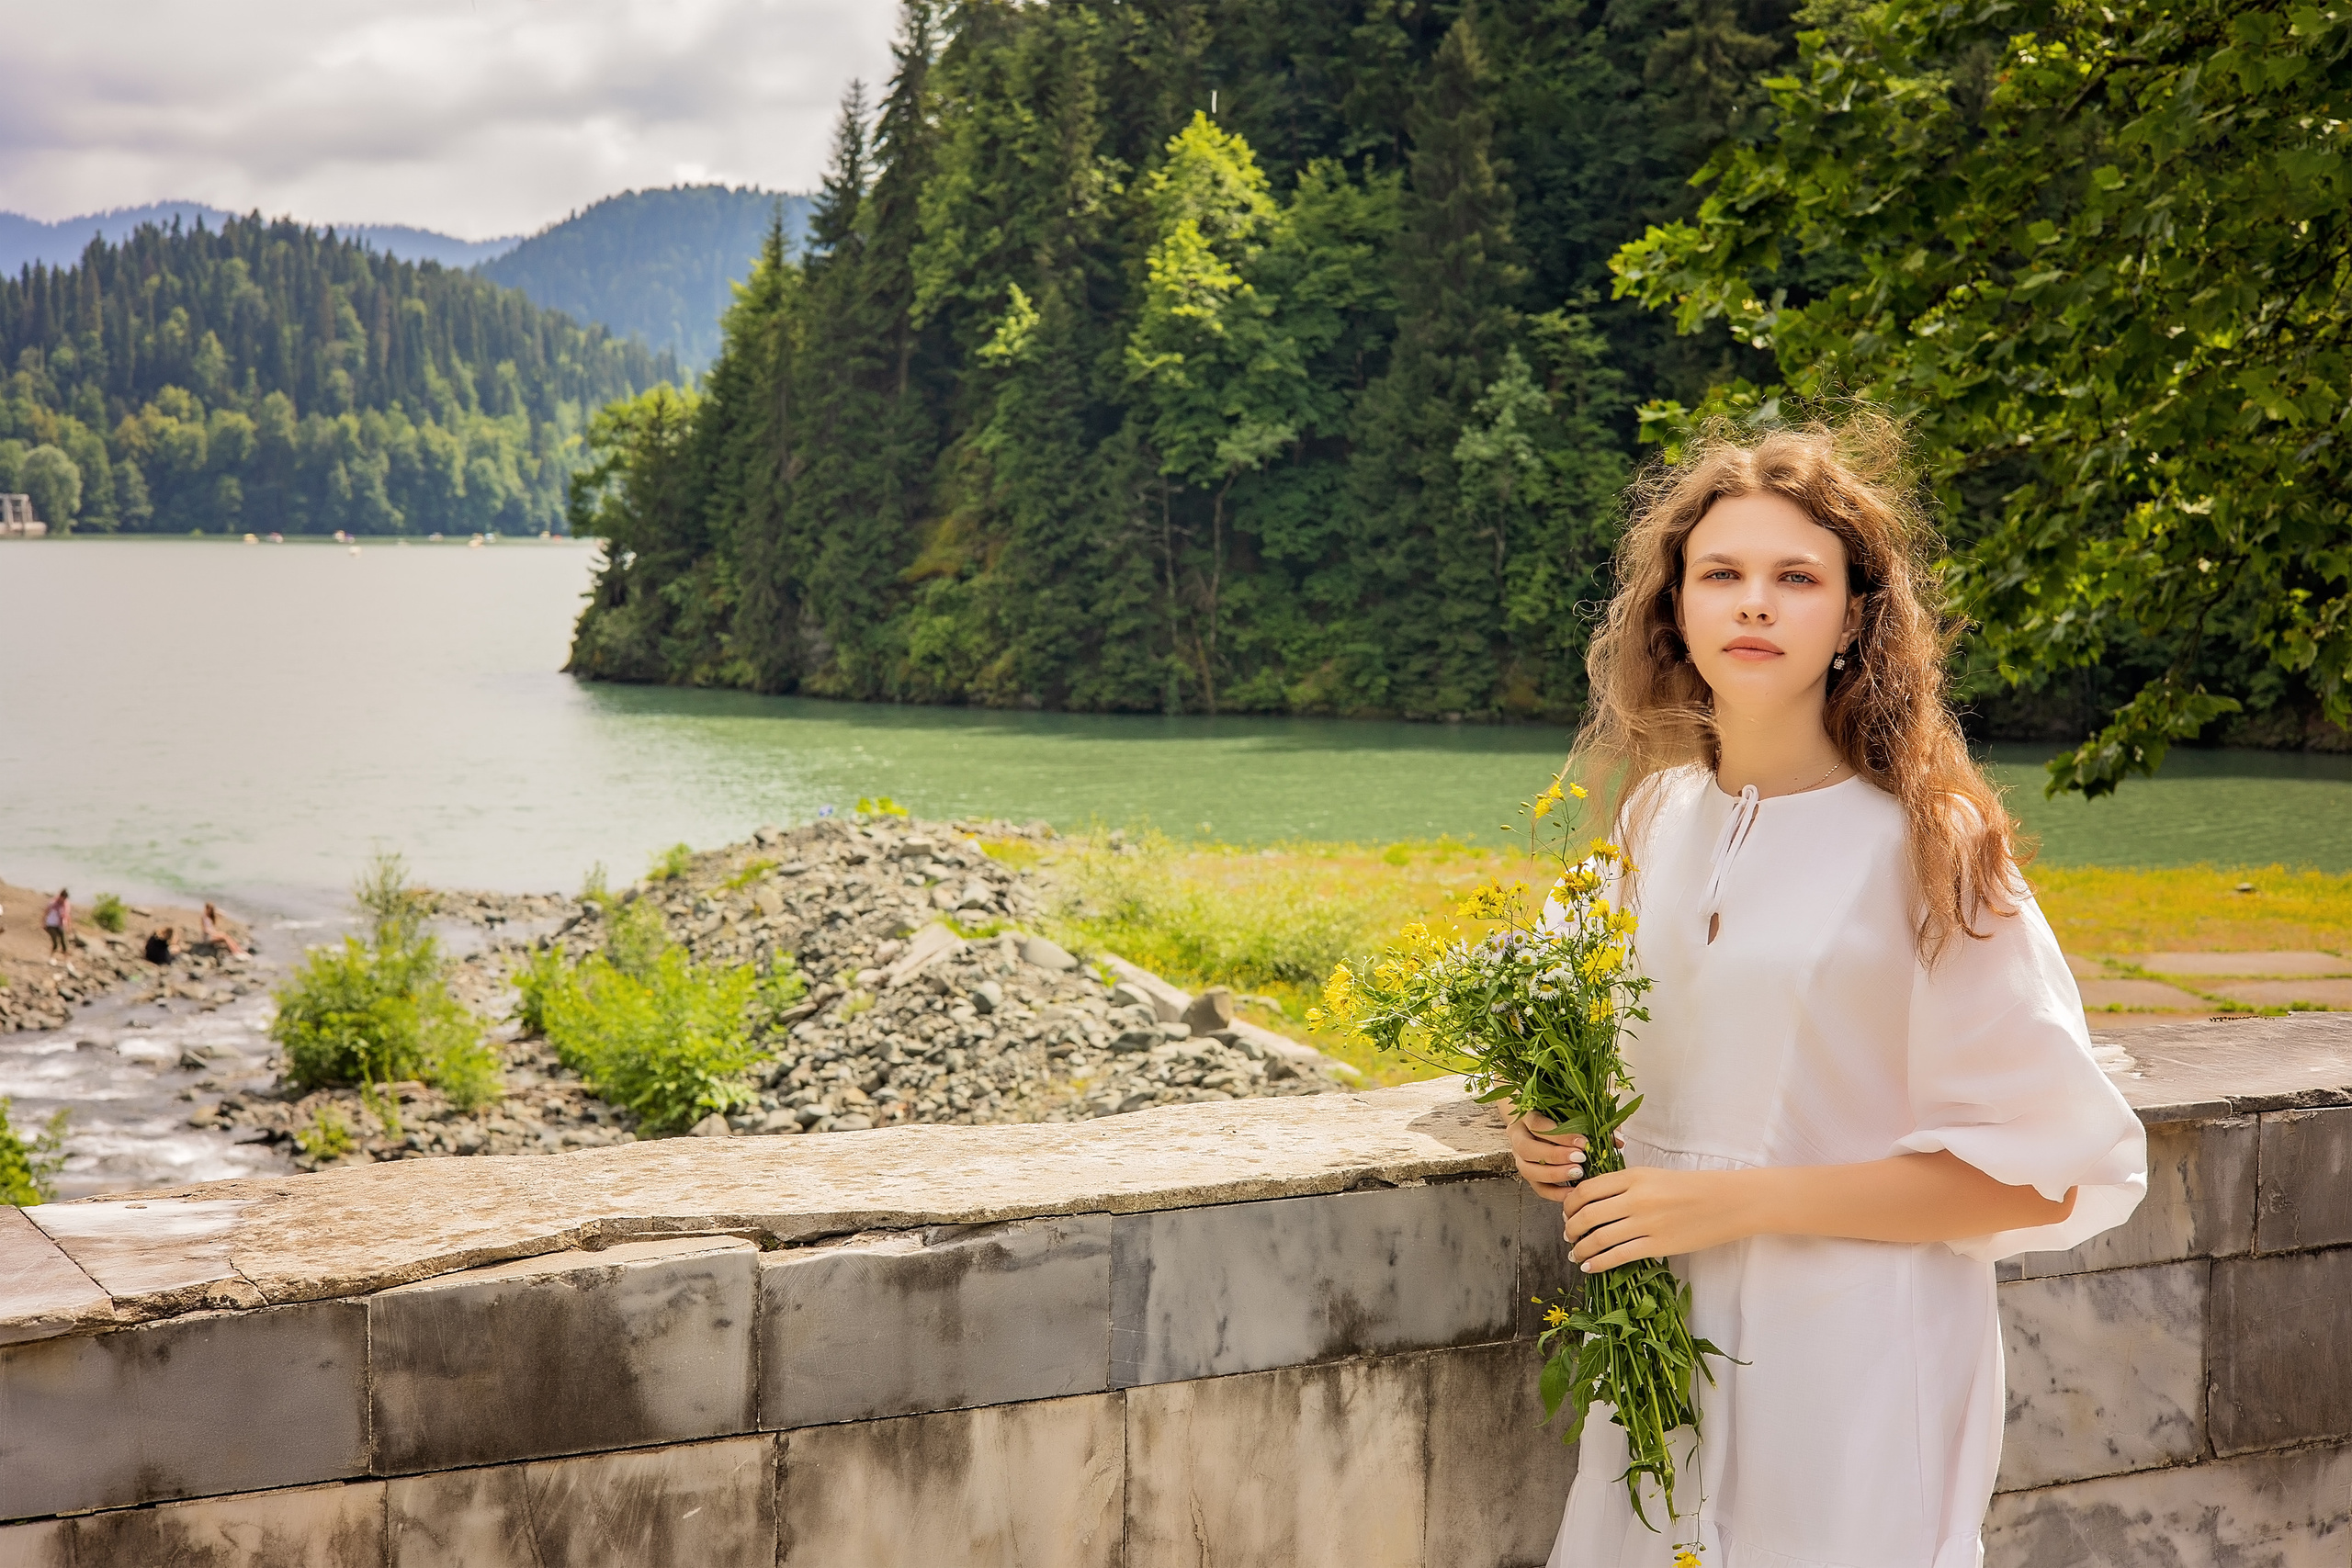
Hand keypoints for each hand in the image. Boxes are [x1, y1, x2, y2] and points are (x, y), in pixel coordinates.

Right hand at [1507, 1110, 1588, 1203]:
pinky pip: (1537, 1188)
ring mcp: (1520, 1157)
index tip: (1583, 1142)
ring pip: (1528, 1169)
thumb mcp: (1573, 1113)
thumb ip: (1594, 1123)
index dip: (1560, 1135)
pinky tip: (1572, 1192)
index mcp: (1527, 1116)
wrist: (1542, 1122)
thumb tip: (1618, 1141)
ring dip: (1553, 1174)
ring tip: (1577, 1174)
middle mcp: (1519, 1136)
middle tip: (1580, 1159)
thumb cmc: (1560, 1116)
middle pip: (1527, 1148)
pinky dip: (1555, 1193)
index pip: (1537, 1124)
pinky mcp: (1529, 1175)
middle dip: (1555, 1156)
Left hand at [1562, 1166, 1751, 1271]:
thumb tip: (1593, 1201)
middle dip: (1570, 1227)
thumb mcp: (1654, 1175)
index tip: (1567, 1212)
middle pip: (1587, 1214)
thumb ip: (1625, 1185)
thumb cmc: (1692, 1187)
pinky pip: (1619, 1256)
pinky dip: (1599, 1262)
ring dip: (1581, 1248)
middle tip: (1568, 1234)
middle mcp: (1636, 1198)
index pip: (1587, 1190)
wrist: (1729, 1202)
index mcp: (1634, 1176)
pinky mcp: (1659, 1245)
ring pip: (1599, 1238)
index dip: (1570, 1203)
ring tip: (1575, 1253)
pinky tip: (1590, 1267)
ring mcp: (1647, 1223)